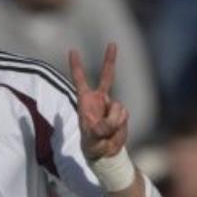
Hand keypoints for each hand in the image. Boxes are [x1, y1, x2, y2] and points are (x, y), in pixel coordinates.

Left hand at [70, 43, 128, 160]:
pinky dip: (119, 125)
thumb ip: (101, 128)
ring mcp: (112, 105)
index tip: (73, 50)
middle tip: (112, 44)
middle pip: (107, 76)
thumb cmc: (93, 144)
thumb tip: (114, 118)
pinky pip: (123, 115)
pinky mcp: (122, 113)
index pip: (80, 80)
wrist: (106, 152)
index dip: (77, 66)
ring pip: (118, 107)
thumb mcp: (92, 138)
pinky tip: (114, 132)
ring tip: (106, 133)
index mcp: (85, 102)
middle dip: (110, 60)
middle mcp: (99, 100)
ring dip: (113, 122)